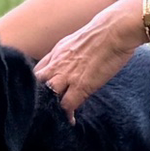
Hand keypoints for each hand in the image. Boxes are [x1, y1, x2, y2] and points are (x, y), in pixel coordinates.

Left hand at [34, 0, 146, 118]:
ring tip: (54, 117)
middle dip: (36, 98)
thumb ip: (67, 54)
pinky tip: (70, 120)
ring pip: (47, 97)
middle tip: (42, 110)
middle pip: (35, 86)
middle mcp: (56, 65)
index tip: (40, 96)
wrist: (114, 29)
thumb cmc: (103, 32)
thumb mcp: (76, 41)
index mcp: (55, 54)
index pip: (35, 73)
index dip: (34, 85)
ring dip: (49, 107)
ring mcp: (67, 76)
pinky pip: (66, 105)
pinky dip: (67, 115)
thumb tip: (70, 62)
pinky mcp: (80, 85)